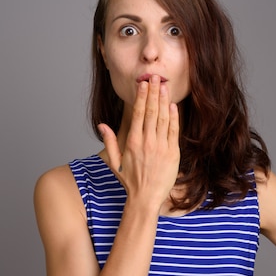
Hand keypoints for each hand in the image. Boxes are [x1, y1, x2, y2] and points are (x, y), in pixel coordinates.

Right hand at [97, 75, 179, 210]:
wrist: (146, 198)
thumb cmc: (130, 181)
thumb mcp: (115, 162)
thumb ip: (109, 142)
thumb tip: (102, 125)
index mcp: (132, 142)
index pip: (138, 113)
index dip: (142, 97)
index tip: (143, 84)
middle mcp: (147, 142)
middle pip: (151, 111)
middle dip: (153, 92)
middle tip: (155, 77)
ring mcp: (161, 147)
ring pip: (163, 118)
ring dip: (163, 101)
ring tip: (164, 86)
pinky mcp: (172, 153)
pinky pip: (173, 131)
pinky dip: (173, 117)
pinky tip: (172, 106)